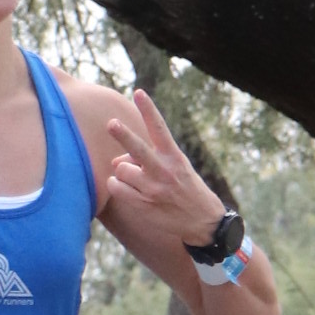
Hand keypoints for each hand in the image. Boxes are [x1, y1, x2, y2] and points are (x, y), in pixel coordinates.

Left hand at [100, 88, 223, 245]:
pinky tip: (126, 188)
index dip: (148, 109)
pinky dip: (116, 185)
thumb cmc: (187, 189)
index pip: (159, 128)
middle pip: (137, 149)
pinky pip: (116, 187)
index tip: (139, 92)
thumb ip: (148, 159)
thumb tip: (115, 161)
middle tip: (111, 123)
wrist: (203, 223)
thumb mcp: (176, 168)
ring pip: (122, 169)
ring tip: (135, 178)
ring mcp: (153, 188)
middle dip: (123, 134)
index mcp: (174, 156)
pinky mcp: (144, 204)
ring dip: (123, 171)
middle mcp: (164, 170)